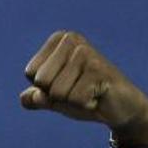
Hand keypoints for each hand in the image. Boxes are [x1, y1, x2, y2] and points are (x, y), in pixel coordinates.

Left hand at [21, 31, 147, 139]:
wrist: (122, 107)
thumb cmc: (86, 98)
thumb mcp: (55, 99)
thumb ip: (36, 98)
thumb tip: (24, 98)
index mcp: (59, 40)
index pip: (30, 73)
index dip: (45, 88)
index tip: (67, 84)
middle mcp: (72, 40)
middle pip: (42, 82)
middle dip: (57, 96)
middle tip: (79, 90)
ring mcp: (87, 54)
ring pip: (57, 93)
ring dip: (72, 101)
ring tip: (89, 93)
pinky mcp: (99, 71)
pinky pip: (75, 100)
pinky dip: (85, 105)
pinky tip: (98, 97)